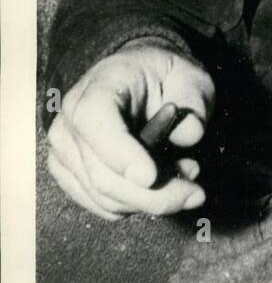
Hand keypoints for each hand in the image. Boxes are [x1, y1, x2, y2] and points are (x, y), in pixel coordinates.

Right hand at [47, 44, 214, 219]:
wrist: (141, 81)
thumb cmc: (165, 76)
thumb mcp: (190, 76)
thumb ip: (193, 101)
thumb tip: (189, 135)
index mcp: (99, 86)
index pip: (95, 121)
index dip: (120, 154)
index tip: (151, 176)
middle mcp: (71, 121)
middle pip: (101, 174)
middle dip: (152, 194)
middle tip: (196, 193)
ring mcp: (64, 152)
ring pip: (105, 198)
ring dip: (151, 199)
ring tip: (186, 174)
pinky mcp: (70, 176)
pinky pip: (104, 206)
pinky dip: (138, 203)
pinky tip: (163, 182)